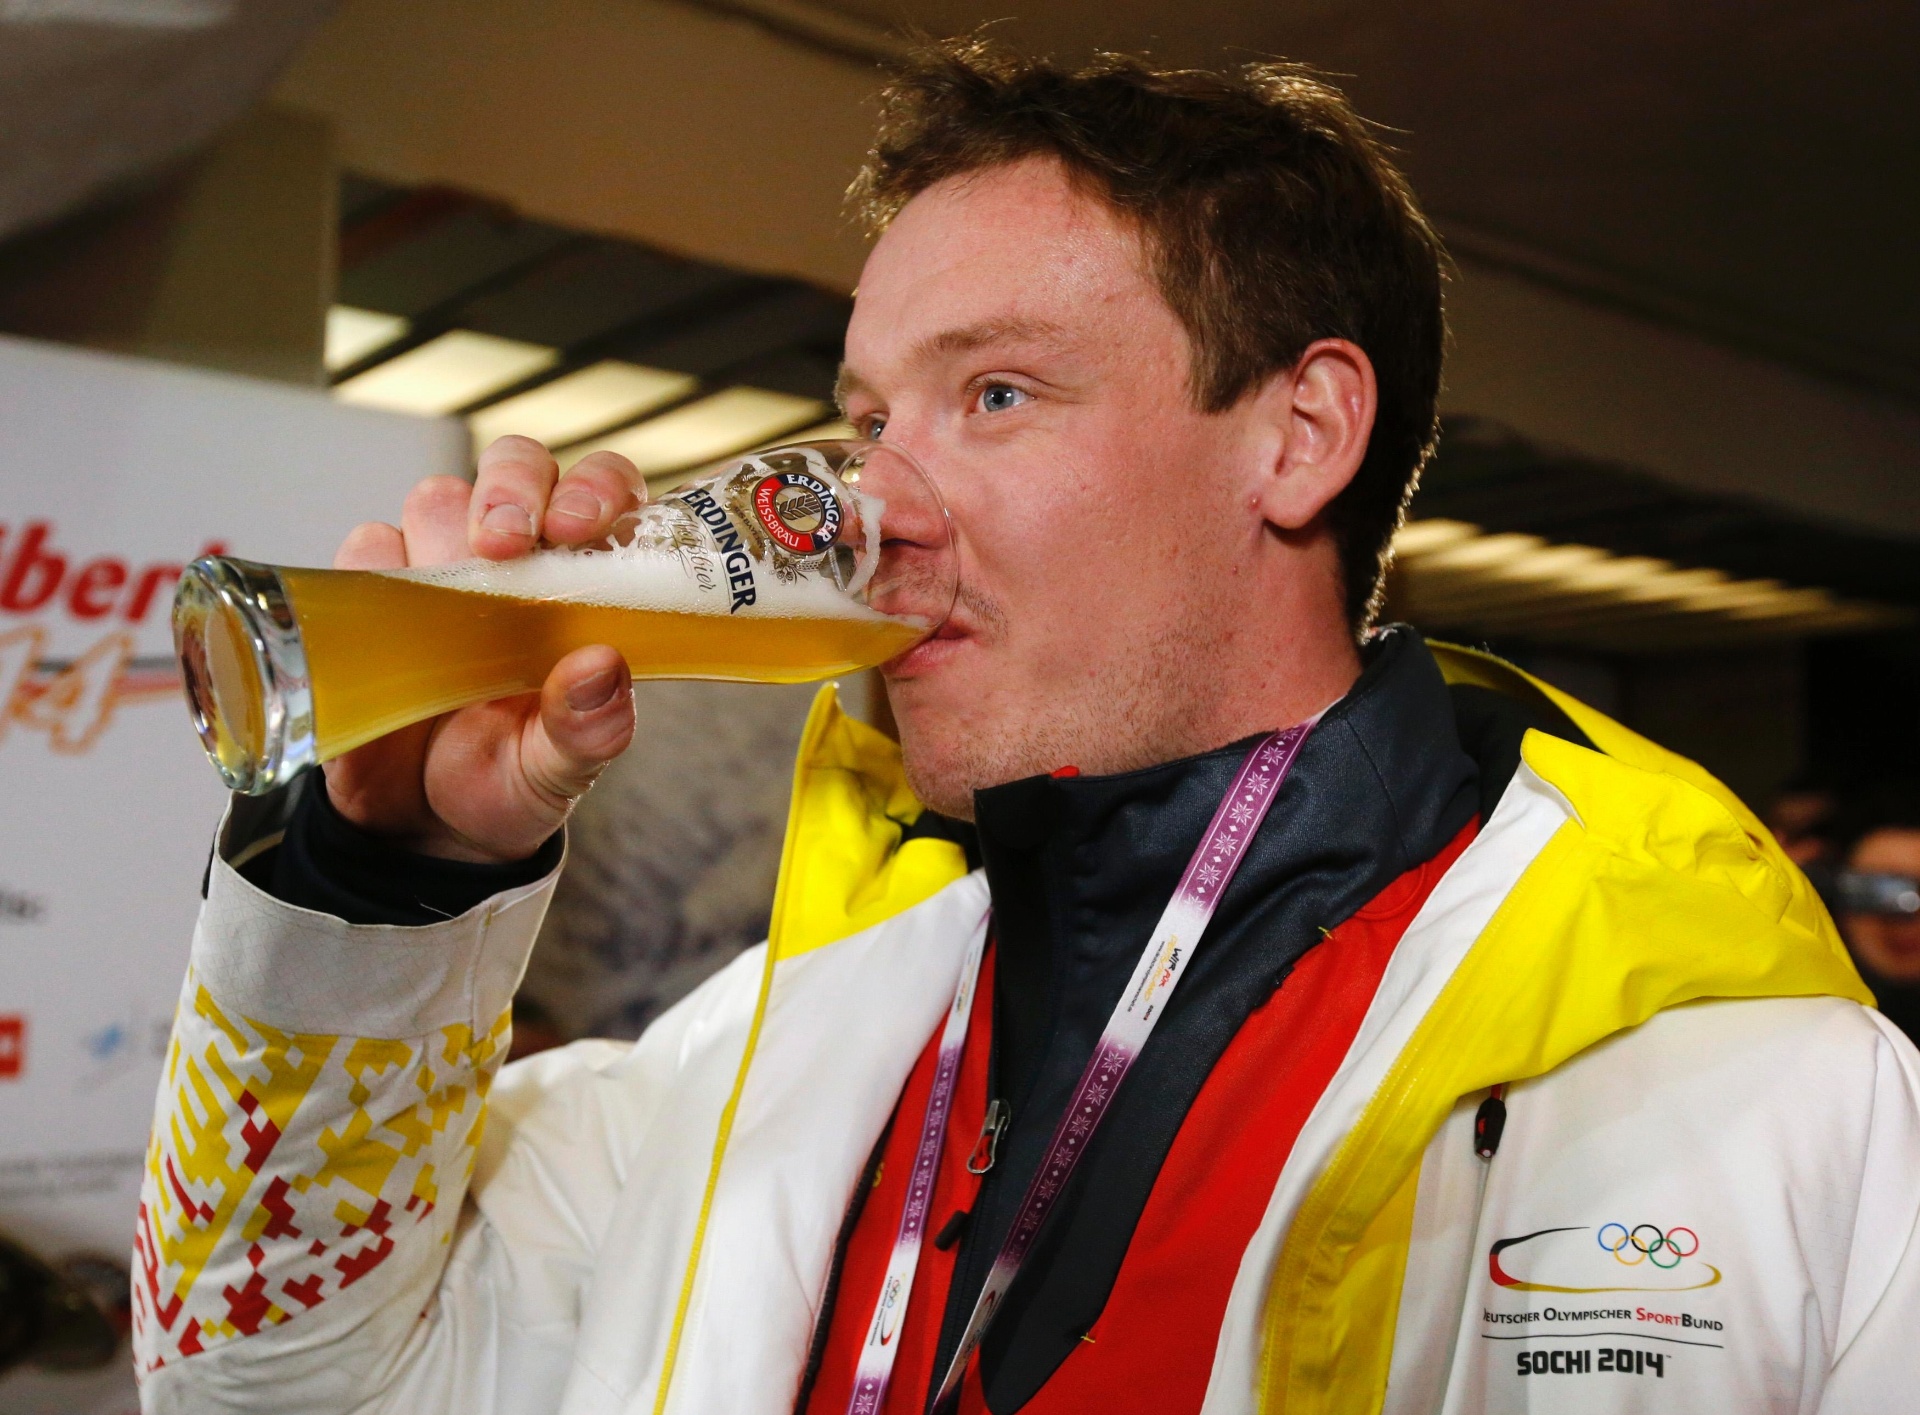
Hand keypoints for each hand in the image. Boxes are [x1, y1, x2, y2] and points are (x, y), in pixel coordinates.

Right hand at [322, 437, 643, 862]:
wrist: (417, 828)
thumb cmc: (509, 784)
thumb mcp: (557, 773)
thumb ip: (589, 730)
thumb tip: (603, 668)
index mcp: (586, 588)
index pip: (605, 494)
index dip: (594, 488)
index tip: (578, 524)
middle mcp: (519, 563)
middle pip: (517, 467)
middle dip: (509, 487)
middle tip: (504, 542)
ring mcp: (443, 570)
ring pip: (437, 499)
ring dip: (441, 534)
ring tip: (451, 604)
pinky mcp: (374, 591)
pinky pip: (367, 547)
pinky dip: (375, 570)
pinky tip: (392, 623)